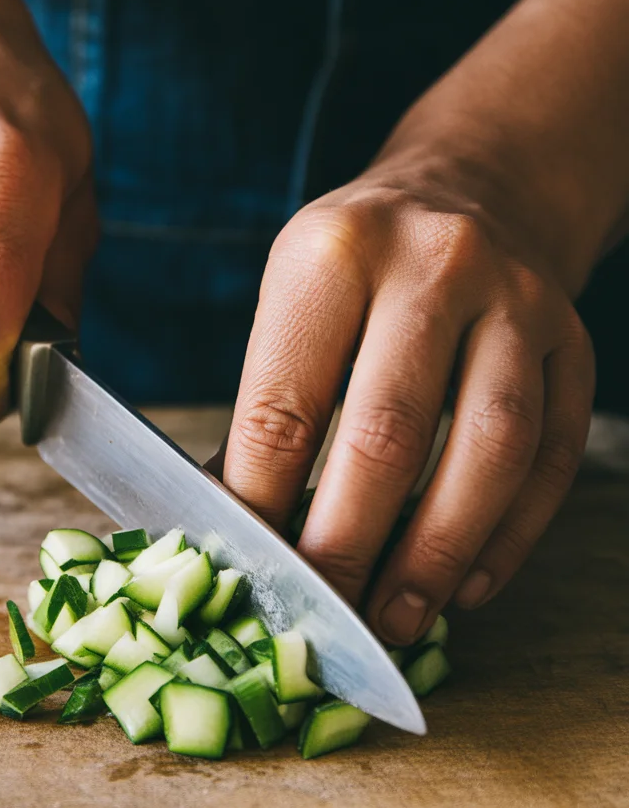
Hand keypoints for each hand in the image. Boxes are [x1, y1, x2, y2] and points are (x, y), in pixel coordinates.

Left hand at [221, 151, 594, 644]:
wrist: (474, 187)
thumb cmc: (361, 264)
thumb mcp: (293, 299)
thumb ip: (267, 405)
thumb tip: (234, 523)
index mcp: (333, 254)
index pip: (284, 407)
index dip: (261, 506)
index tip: (250, 572)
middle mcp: (433, 266)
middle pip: (387, 436)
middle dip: (347, 547)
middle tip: (322, 615)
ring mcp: (518, 302)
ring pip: (488, 451)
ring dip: (437, 555)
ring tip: (396, 620)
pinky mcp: (574, 343)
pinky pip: (552, 457)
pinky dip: (510, 535)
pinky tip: (468, 585)